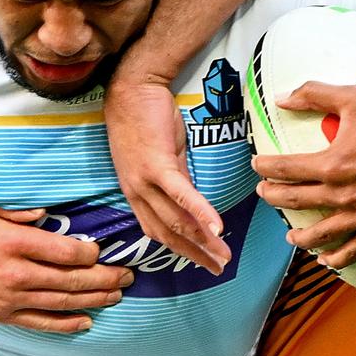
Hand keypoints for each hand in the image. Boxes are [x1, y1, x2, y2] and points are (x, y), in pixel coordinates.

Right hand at [0, 206, 134, 332]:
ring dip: (94, 299)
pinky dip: (66, 323)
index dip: (91, 254)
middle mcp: (14, 272)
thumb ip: (17, 212)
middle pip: (71, 279)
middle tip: (127, 275)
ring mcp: (8, 298)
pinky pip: (40, 323)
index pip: (66, 252)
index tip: (103, 251)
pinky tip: (86, 321)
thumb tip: (46, 213)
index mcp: (13, 241)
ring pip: (61, 302)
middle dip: (105, 278)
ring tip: (117, 295)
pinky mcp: (1, 315)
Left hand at [103, 78, 230, 273]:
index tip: (202, 262)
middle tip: (218, 268)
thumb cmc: (147, 117)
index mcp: (136, 191)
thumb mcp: (163, 156)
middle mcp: (136, 191)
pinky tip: (217, 227)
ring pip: (175, 220)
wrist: (133, 87)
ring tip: (223, 254)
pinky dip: (200, 212)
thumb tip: (193, 202)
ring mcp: (144, 180)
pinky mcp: (157, 164)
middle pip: (168, 233)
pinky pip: (181, 194)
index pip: (158, 230)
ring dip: (202, 240)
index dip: (181, 250)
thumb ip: (175, 181)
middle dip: (195, 254)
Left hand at [252, 81, 355, 268]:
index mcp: (333, 163)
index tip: (257, 165)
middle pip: (296, 201)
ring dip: (300, 237)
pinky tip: (327, 261)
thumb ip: (315, 94)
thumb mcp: (355, 97)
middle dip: (274, 198)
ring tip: (290, 237)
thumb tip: (280, 98)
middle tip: (264, 194)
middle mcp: (344, 194)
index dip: (265, 168)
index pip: (286, 170)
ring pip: (322, 233)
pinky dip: (338, 258)